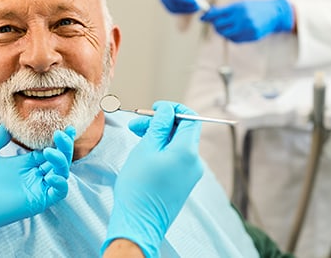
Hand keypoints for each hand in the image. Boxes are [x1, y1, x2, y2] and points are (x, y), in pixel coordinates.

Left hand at [0, 125, 74, 253]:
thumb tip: (8, 125)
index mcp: (21, 165)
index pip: (47, 152)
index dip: (58, 141)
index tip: (65, 128)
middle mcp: (31, 176)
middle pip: (58, 161)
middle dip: (64, 147)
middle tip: (63, 133)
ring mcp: (34, 189)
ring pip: (60, 175)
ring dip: (61, 161)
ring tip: (50, 151)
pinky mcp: (35, 202)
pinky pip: (57, 193)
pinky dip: (60, 183)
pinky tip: (51, 174)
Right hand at [101, 101, 203, 257]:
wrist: (139, 222)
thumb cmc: (138, 187)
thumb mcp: (146, 149)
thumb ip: (159, 126)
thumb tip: (167, 110)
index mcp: (187, 151)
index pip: (190, 118)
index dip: (173, 109)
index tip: (155, 108)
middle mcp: (194, 162)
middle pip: (183, 131)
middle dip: (161, 123)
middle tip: (136, 124)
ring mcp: (191, 173)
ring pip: (178, 144)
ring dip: (159, 136)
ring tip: (136, 136)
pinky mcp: (183, 182)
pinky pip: (176, 158)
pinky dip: (162, 149)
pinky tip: (144, 151)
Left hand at [200, 0, 293, 42]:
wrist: (274, 14)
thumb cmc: (254, 8)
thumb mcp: (240, 5)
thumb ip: (224, 11)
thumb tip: (206, 15)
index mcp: (238, 8)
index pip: (217, 14)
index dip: (208, 16)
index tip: (203, 18)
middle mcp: (242, 19)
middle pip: (219, 26)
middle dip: (216, 25)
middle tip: (218, 23)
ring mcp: (247, 29)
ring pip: (226, 34)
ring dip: (223, 32)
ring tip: (227, 27)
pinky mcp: (251, 36)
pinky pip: (235, 40)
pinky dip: (232, 36)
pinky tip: (236, 31)